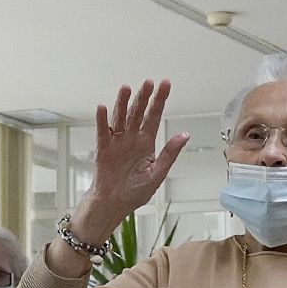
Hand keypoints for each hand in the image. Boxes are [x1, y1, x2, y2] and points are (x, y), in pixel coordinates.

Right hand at [73, 80, 185, 238]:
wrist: (114, 205)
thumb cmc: (134, 192)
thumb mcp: (158, 173)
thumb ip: (170, 153)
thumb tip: (184, 135)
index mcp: (146, 143)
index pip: (154, 116)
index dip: (160, 100)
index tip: (165, 84)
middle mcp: (131, 138)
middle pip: (138, 112)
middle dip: (144, 97)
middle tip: (148, 82)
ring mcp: (116, 142)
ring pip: (120, 117)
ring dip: (123, 103)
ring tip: (127, 88)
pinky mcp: (103, 150)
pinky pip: (102, 132)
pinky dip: (101, 120)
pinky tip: (102, 107)